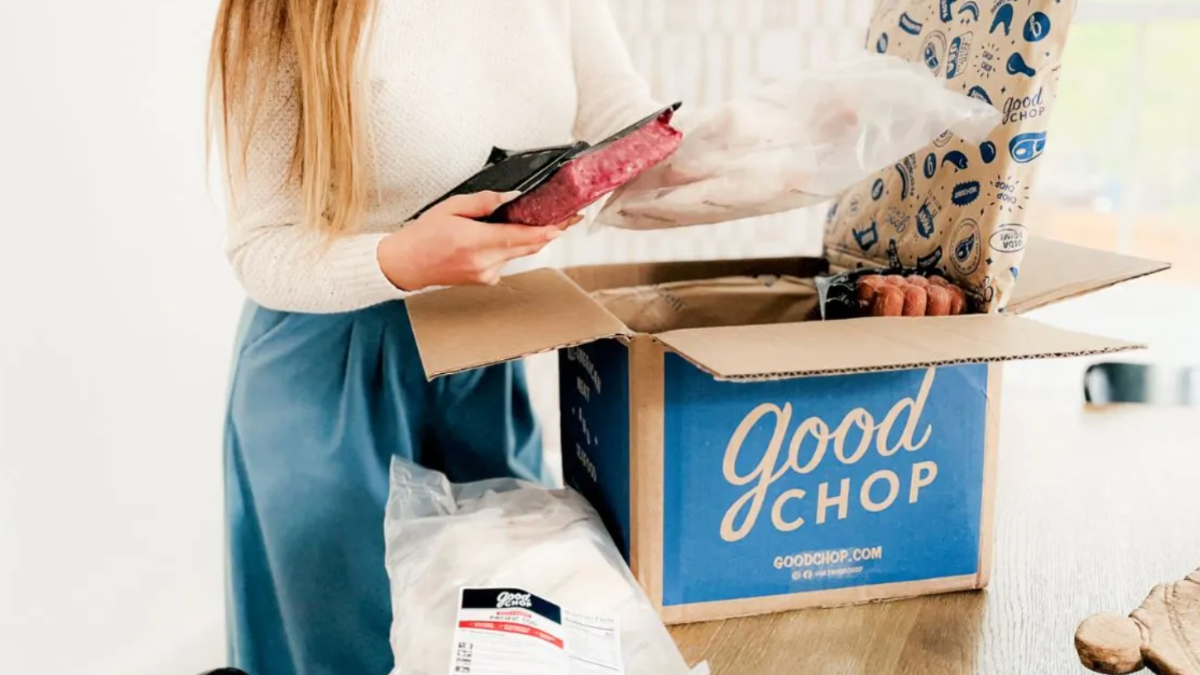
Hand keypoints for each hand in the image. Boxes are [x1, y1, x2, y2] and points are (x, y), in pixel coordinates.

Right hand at [377, 191, 581, 290]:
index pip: (521, 236)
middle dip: (548, 232)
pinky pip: (506, 261)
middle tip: (566, 218)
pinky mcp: (485, 280)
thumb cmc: (423, 236)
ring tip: (536, 221)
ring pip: (518, 254)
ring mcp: (486, 274)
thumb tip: (510, 196)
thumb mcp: (451, 207)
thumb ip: (484, 202)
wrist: (406, 264)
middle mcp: (484, 263)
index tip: (565, 222)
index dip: (548, 230)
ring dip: (527, 239)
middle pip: (527, 247)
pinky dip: (509, 248)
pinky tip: (499, 238)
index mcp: (476, 242)